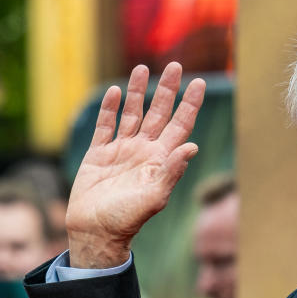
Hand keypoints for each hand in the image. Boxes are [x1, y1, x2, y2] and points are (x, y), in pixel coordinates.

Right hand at [66, 62, 205, 267]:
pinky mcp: (98, 155)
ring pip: (132, 114)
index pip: (180, 126)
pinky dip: (109, 109)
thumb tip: (192, 147)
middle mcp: (143, 152)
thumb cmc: (127, 219)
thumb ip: (171, 172)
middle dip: (166, 90)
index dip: (190, 105)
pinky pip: (105, 127)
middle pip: (158, 113)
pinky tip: (113, 92)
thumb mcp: (154, 197)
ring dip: (137, 92)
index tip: (200, 83)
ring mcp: (121, 151)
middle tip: (174, 65)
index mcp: (160, 160)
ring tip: (142, 68)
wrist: (95, 232)